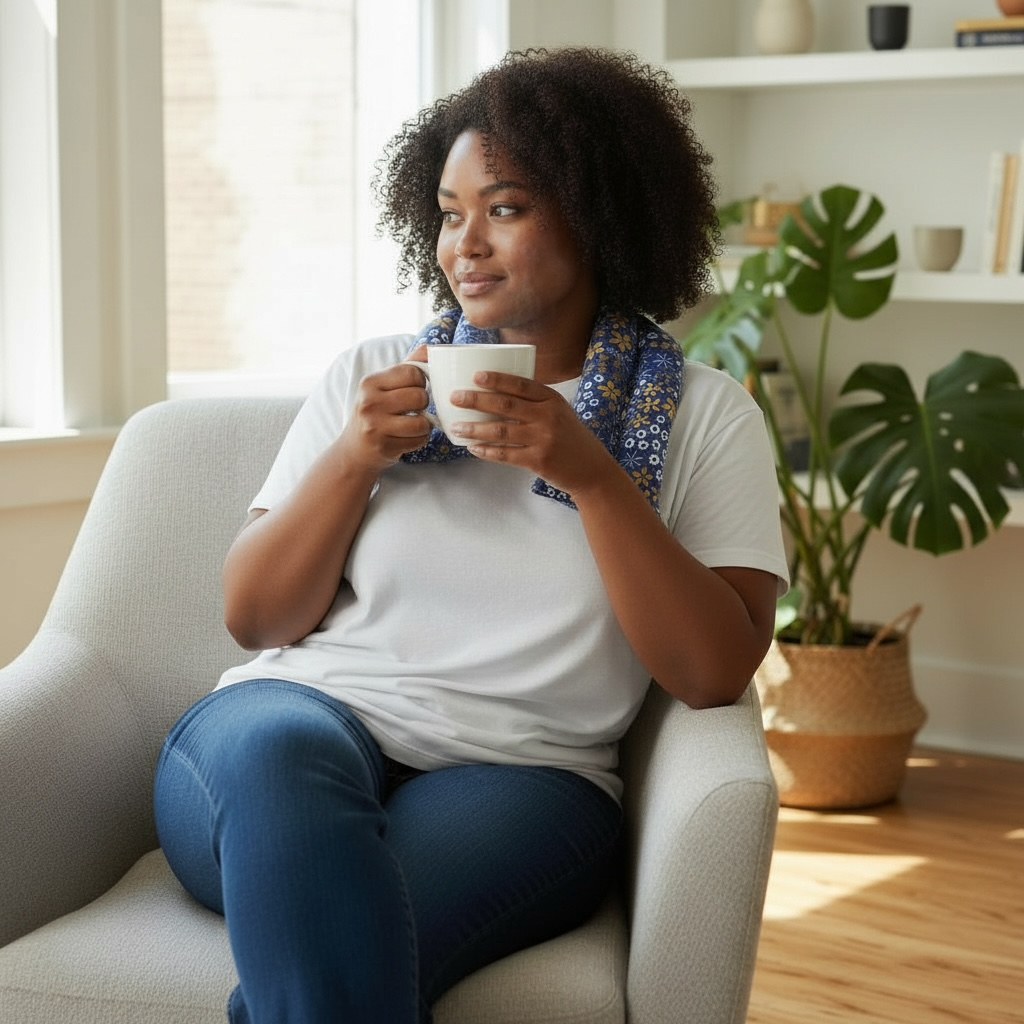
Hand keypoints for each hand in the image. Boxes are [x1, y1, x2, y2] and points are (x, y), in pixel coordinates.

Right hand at [336, 346, 432, 472]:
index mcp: (371, 382)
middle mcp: (370, 402)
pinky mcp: (385, 446)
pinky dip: (419, 439)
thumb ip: (408, 365)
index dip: (420, 381)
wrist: (354, 449)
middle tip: (414, 408)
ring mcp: (376, 426)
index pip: (412, 372)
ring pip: (422, 422)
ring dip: (424, 425)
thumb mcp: (383, 385)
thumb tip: (432, 348)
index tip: (413, 388)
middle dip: (423, 404)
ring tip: (413, 423)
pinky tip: (408, 437)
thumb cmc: (375, 412)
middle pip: (420, 397)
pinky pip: (419, 440)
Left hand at [448, 370, 618, 496]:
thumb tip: (495, 394)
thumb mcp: (560, 413)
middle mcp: (548, 417)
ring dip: (475, 428)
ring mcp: (543, 439)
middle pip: (506, 405)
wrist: (592, 470)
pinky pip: (506, 454)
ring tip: (456, 426)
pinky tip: (473, 447)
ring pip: (501, 431)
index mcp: (552, 400)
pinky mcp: (538, 461)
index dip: (497, 379)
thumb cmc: (571, 439)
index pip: (521, 384)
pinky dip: (487, 451)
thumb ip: (535, 402)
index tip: (475, 375)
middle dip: (477, 400)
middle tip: (455, 397)